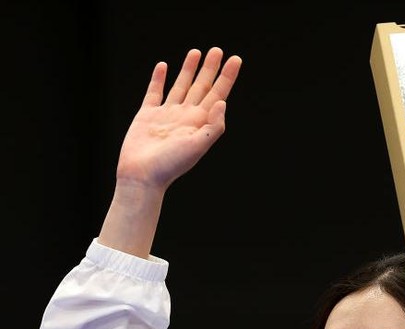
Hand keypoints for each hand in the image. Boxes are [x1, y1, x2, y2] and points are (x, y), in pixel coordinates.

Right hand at [116, 47, 242, 192]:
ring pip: (181, 86)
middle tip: (218, 50)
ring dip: (189, 70)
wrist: (142, 175)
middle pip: (201, 87)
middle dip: (210, 69)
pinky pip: (155, 92)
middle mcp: (185, 117)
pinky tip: (163, 66)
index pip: (217, 95)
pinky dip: (158, 79)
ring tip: (196, 52)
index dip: (227, 77)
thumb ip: (213, 126)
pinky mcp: (147, 115)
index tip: (236, 60)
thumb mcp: (198, 147)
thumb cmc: (170, 165)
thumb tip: (222, 102)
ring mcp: (166, 115)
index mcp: (199, 124)